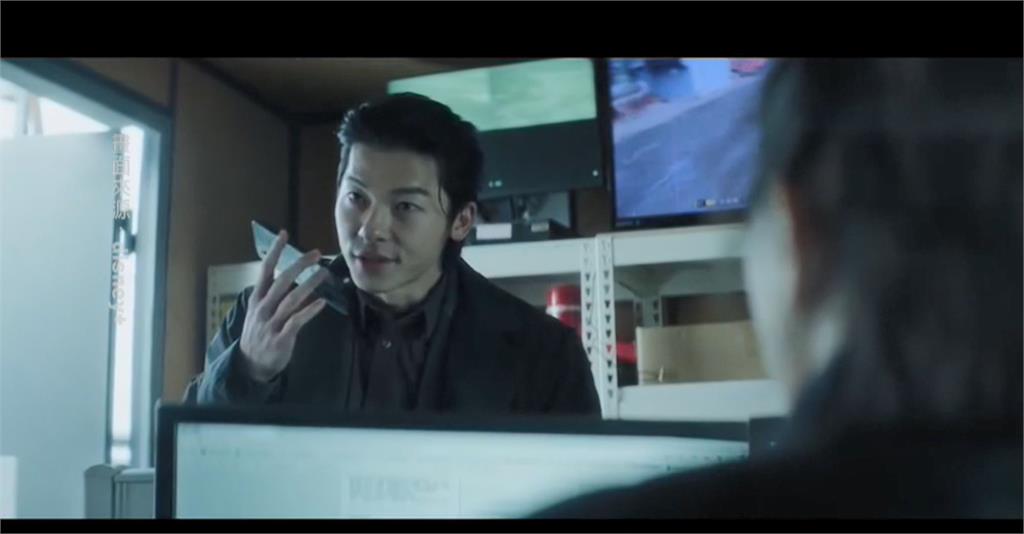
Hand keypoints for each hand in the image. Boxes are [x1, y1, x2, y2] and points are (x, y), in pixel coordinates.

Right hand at [238, 230, 328, 381]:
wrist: (250, 365)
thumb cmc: (259, 334)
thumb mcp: (260, 312)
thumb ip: (275, 296)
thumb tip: (294, 280)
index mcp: (257, 298)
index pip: (266, 270)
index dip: (275, 251)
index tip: (284, 234)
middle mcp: (263, 308)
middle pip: (281, 281)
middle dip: (299, 265)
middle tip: (316, 254)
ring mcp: (271, 323)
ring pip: (291, 299)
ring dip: (309, 285)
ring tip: (324, 274)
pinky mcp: (281, 338)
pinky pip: (297, 321)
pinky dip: (309, 310)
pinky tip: (322, 302)